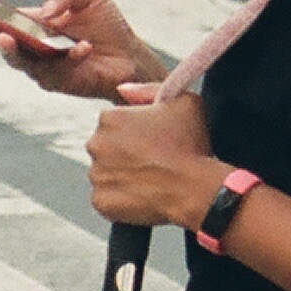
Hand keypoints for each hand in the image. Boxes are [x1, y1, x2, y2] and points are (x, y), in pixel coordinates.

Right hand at [0, 0, 156, 101]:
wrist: (130, 54)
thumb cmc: (106, 24)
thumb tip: (44, 12)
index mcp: (32, 23)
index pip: (1, 19)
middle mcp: (30, 46)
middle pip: (2, 42)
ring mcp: (41, 66)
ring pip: (20, 61)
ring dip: (14, 51)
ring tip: (9, 38)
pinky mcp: (59, 82)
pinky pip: (57, 71)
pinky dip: (69, 58)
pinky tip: (83, 47)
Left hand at [85, 93, 218, 228]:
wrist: (195, 189)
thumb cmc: (192, 144)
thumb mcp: (183, 102)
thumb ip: (148, 89)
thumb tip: (122, 89)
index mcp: (110, 118)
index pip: (114, 121)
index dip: (136, 130)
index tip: (156, 138)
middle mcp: (95, 144)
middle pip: (106, 147)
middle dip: (124, 152)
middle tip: (154, 159)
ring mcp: (96, 175)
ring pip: (105, 173)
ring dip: (122, 174)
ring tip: (152, 178)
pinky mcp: (100, 201)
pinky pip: (107, 198)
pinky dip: (121, 198)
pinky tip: (144, 194)